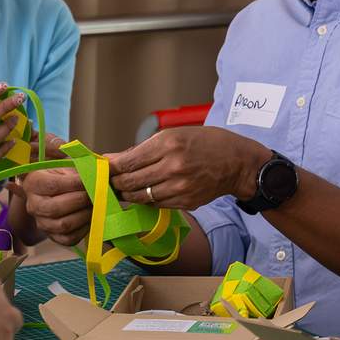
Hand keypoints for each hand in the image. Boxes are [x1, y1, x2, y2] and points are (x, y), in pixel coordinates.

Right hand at [23, 160, 93, 245]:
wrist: (59, 192)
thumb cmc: (65, 177)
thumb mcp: (67, 167)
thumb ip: (79, 167)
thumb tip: (100, 169)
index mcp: (33, 183)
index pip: (53, 185)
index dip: (75, 183)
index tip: (92, 178)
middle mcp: (33, 205)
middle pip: (56, 208)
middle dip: (81, 200)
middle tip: (96, 193)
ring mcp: (42, 223)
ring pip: (64, 225)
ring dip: (85, 214)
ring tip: (96, 205)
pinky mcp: (54, 237)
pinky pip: (70, 238)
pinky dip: (84, 228)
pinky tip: (91, 217)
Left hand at [107, 127, 269, 209]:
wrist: (237, 163)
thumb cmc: (205, 143)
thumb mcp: (175, 134)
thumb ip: (142, 149)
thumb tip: (111, 159)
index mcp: (169, 144)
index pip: (128, 162)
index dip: (111, 169)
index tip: (103, 170)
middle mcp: (173, 167)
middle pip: (130, 182)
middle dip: (116, 184)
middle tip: (111, 182)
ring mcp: (180, 187)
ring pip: (140, 197)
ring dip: (129, 194)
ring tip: (126, 189)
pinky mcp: (185, 202)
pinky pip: (156, 204)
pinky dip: (147, 200)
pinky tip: (148, 192)